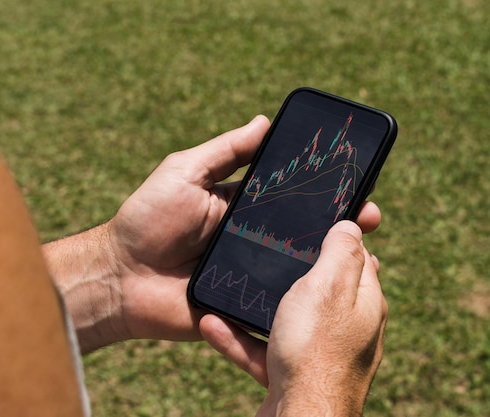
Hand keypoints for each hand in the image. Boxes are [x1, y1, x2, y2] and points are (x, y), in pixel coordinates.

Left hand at [46, 115, 381, 351]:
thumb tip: (264, 120)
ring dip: (329, 261)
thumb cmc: (146, 220)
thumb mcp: (185, 173)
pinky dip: (305, 300)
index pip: (292, 196)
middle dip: (338, 225)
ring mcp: (251, 274)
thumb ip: (225, 151)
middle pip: (304, 232)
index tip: (353, 182)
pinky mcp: (245, 306)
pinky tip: (334, 294)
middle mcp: (253, 239)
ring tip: (363, 255)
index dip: (322, 190)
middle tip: (369, 218)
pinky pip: (280, 304)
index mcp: (244, 207)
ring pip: (299, 268)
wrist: (120, 278)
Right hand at [200, 220, 387, 415]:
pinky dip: (241, 339)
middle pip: (319, 288)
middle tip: (263, 250)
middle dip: (291, 271)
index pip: (357, 258)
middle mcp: (347, 327)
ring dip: (255, 305)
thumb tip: (352, 225)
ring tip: (229, 287)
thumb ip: (341, 253)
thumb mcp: (328, 287)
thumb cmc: (316, 352)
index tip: (311, 221)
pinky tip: (211, 326)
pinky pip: (265, 350)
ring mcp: (320, 354)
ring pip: (286, 319)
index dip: (336, 237)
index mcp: (362, 301)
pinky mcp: (294, 376)